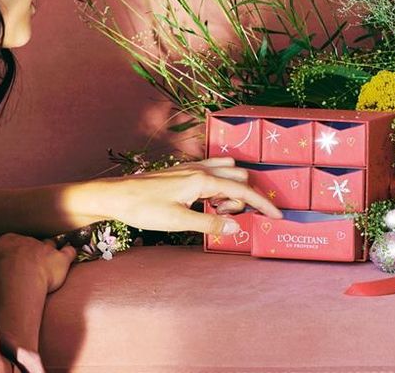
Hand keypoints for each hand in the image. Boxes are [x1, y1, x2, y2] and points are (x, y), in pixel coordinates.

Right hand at [0, 233, 76, 293]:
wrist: (16, 277)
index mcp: (9, 240)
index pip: (12, 241)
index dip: (13, 250)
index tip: (12, 258)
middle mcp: (28, 241)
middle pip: (31, 242)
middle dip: (30, 250)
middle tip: (29, 261)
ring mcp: (46, 248)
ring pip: (50, 243)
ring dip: (51, 248)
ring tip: (51, 254)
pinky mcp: (60, 259)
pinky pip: (69, 251)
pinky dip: (71, 251)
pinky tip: (72, 251)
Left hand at [92, 157, 281, 235]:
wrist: (116, 196)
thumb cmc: (144, 208)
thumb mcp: (178, 222)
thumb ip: (210, 222)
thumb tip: (237, 226)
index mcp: (202, 180)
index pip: (243, 191)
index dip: (262, 204)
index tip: (278, 216)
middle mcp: (200, 169)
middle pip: (239, 177)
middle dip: (243, 198)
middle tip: (227, 217)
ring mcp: (191, 168)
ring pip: (226, 172)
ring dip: (231, 190)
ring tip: (214, 211)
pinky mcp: (183, 171)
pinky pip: (212, 172)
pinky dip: (219, 185)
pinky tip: (206, 201)